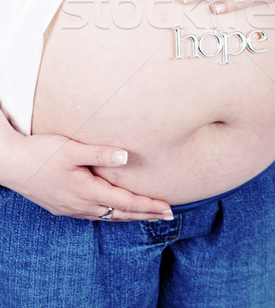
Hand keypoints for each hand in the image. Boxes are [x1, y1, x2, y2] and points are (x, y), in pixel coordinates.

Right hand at [5, 133, 172, 220]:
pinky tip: (113, 211)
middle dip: (146, 215)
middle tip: (167, 215)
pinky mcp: (62, 207)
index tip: (169, 209)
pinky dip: (111, 215)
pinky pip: (94, 216)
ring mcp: (71, 208)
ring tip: (147, 214)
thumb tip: (126, 158)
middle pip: (121, 214)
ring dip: (129, 216)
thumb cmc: (41, 153)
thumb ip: (100, 153)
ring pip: (107, 217)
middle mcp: (81, 205)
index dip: (149, 206)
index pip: (126, 202)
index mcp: (87, 191)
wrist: (11, 164)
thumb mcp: (71, 149)